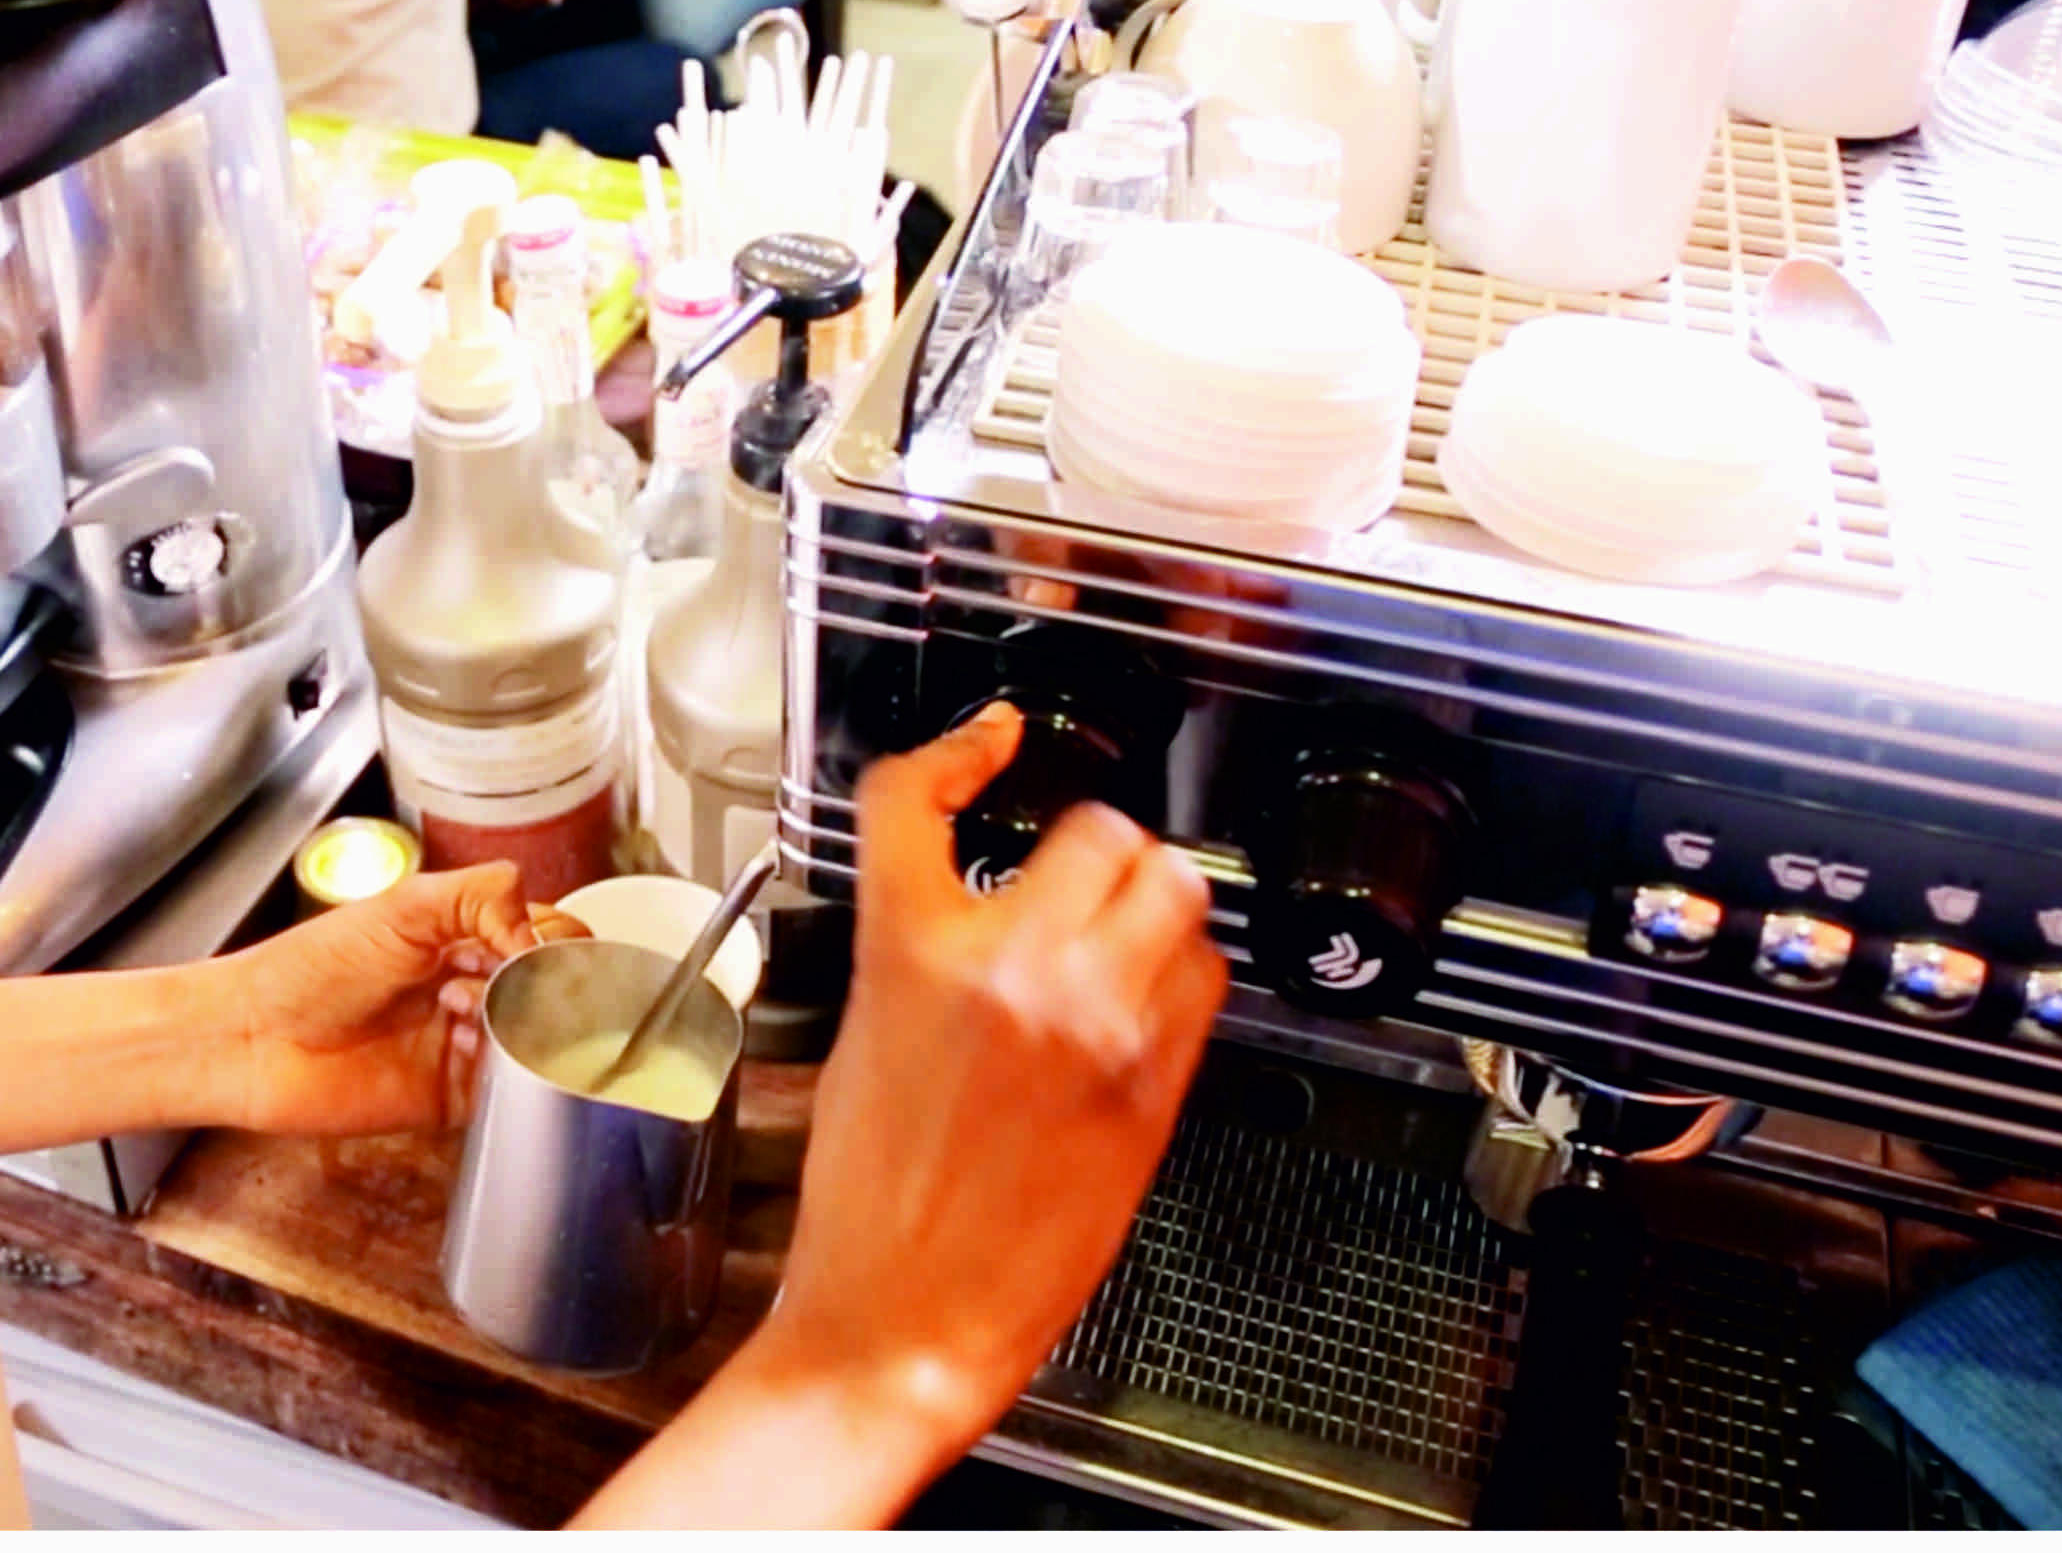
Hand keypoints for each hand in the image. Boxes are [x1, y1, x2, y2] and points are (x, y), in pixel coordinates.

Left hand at [211, 864, 580, 1138]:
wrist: (257, 1040)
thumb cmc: (312, 968)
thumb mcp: (402, 906)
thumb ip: (481, 897)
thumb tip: (537, 932)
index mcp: (465, 935)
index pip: (547, 932)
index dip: (555, 938)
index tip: (536, 946)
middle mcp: (474, 987)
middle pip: (556, 987)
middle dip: (545, 982)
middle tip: (510, 981)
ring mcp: (467, 1045)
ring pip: (542, 1039)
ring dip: (521, 1022)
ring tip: (466, 1008)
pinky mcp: (456, 1098)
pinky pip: (512, 1092)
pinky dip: (506, 1070)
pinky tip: (464, 1046)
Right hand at [768, 703, 1226, 1450]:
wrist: (903, 1318)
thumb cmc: (870, 1204)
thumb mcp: (859, 1039)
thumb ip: (919, 952)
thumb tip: (972, 906)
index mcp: (909, 952)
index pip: (917, 797)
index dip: (958, 751)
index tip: (986, 743)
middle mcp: (1012, 971)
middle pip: (1099, 829)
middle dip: (1090, 848)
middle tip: (1073, 881)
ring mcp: (1094, 1023)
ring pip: (1174, 887)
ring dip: (1150, 900)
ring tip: (1120, 938)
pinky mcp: (1153, 1082)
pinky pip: (1203, 979)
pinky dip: (1182, 976)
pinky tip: (1140, 1009)